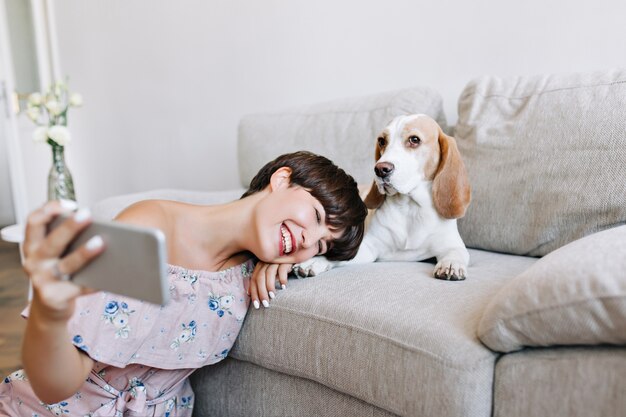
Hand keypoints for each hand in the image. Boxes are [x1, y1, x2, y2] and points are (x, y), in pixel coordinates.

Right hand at [22, 200, 104, 321]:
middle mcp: (34, 262)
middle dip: (69, 227)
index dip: (49, 210)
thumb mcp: (54, 253)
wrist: (51, 305)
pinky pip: (79, 287)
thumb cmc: (58, 269)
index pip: (33, 222)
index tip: (70, 204)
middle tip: (87, 215)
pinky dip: (94, 281)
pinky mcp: (55, 297)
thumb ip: (66, 238)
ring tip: (100, 242)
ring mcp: (43, 281)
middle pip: (52, 242)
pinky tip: (109, 274)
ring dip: (84, 253)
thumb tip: (98, 226)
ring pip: (66, 264)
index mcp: (32, 245)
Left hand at [249, 262, 290, 308]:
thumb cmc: (279, 269)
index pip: (253, 280)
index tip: (256, 304)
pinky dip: (282, 279)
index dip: (254, 292)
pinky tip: (283, 287)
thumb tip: (248, 293)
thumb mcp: (268, 275)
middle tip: (265, 304)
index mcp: (260, 266)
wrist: (292, 256)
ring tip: (272, 296)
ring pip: (269, 273)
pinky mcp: (285, 260)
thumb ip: (260, 282)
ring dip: (270, 286)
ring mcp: (275, 261)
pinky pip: (282, 270)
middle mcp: (266, 262)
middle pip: (260, 278)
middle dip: (261, 292)